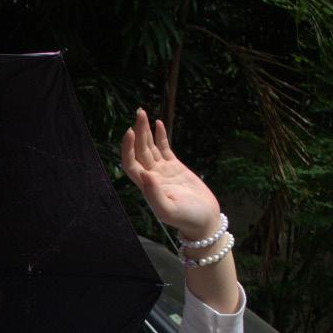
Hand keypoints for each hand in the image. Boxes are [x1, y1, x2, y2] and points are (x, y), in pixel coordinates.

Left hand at [121, 108, 220, 240]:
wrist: (204, 220)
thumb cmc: (187, 219)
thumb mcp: (169, 211)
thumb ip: (155, 195)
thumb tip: (145, 175)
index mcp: (147, 186)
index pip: (131, 163)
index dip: (127, 148)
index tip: (130, 132)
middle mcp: (152, 177)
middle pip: (139, 151)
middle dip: (138, 132)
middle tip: (139, 112)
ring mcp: (163, 171)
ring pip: (150, 147)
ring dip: (146, 131)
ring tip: (143, 113)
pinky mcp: (175, 168)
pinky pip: (165, 149)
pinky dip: (160, 136)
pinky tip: (158, 123)